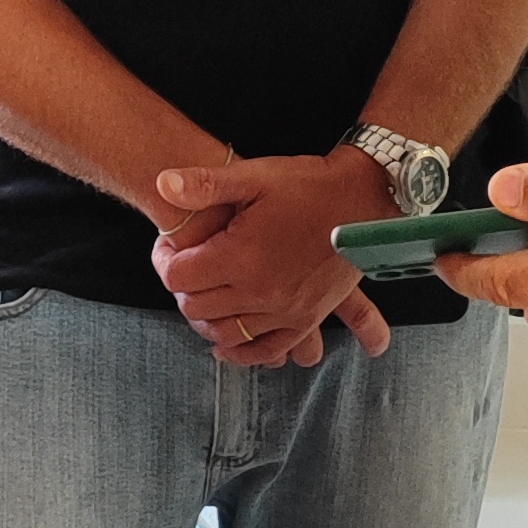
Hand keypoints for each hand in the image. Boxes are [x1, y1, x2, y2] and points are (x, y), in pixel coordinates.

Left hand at [150, 153, 393, 367]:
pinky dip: (241, 352)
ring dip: (205, 317)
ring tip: (203, 295)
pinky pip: (264, 350)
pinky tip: (227, 344)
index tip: (167, 247)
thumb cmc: (309, 186)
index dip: (163, 260)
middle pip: (196, 306)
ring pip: (224, 332)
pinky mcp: (305, 320)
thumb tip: (163, 184)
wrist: (364, 200)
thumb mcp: (255, 175)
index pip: (178, 277)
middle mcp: (259, 291)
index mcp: (240, 256)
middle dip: (182, 287)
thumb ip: (206, 183)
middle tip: (185, 266)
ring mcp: (284, 311)